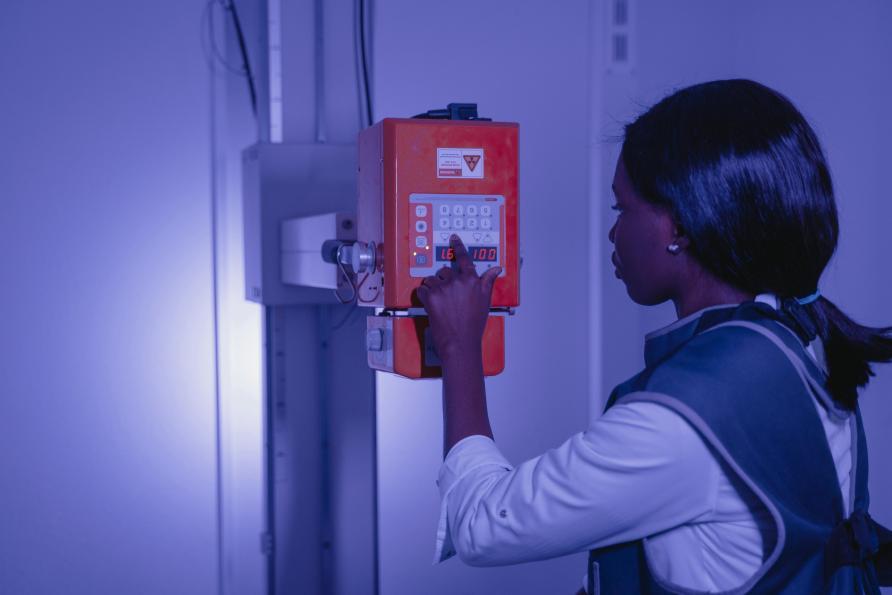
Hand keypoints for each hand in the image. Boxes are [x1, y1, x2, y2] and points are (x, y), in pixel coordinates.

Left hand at [416, 235, 500, 360]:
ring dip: (432, 289)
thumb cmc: (473, 325)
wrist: (461, 342)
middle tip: (447, 296)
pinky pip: (422, 290)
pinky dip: (424, 297)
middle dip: (443, 281)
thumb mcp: (485, 301)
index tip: (453, 238)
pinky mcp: (432, 297)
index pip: (465, 259)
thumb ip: (488, 282)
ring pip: (431, 280)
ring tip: (440, 303)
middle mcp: (458, 282)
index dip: (458, 247)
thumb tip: (496, 269)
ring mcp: (444, 288)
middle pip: (444, 271)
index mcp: (473, 281)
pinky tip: (432, 306)